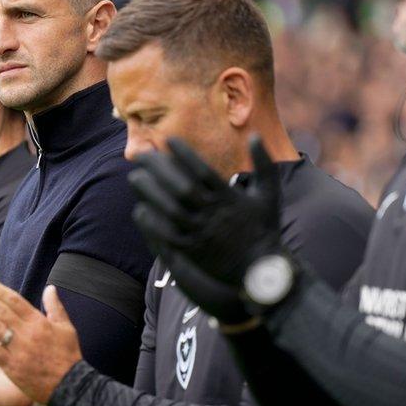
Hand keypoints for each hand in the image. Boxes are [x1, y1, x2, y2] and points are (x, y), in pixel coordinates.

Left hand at [0, 278, 81, 404]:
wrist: (70, 385)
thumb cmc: (68, 356)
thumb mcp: (66, 328)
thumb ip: (55, 306)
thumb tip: (50, 287)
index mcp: (39, 322)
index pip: (14, 300)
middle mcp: (27, 333)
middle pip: (0, 311)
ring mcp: (18, 350)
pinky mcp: (12, 367)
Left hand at [129, 136, 282, 322]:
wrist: (261, 270)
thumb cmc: (265, 227)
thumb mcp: (270, 193)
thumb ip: (264, 163)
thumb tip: (255, 135)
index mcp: (229, 197)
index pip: (202, 170)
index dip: (184, 154)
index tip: (168, 140)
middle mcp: (213, 214)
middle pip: (181, 186)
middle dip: (159, 168)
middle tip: (142, 155)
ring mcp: (201, 233)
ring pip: (170, 209)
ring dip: (150, 192)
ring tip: (135, 176)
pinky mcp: (193, 251)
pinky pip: (168, 234)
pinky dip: (153, 221)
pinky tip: (141, 208)